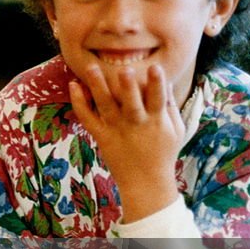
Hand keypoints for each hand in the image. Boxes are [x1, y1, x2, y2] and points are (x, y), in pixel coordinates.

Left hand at [69, 64, 184, 222]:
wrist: (146, 181)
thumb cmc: (163, 153)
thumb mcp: (176, 130)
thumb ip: (171, 107)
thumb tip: (168, 82)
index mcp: (157, 121)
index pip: (158, 99)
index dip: (157, 83)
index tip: (155, 67)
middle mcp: (136, 123)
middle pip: (131, 103)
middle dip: (128, 87)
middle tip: (124, 70)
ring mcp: (117, 130)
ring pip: (106, 106)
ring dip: (98, 86)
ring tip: (91, 68)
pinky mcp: (102, 136)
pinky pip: (87, 118)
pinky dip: (79, 103)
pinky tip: (73, 86)